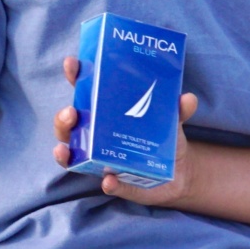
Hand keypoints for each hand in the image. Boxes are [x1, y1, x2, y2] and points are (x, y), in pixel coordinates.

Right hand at [52, 54, 199, 206]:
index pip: (84, 91)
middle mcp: (94, 136)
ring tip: (65, 148)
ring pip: (72, 156)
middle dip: (62, 119)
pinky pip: (108, 184)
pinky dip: (109, 183)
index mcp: (104, 112)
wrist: (180, 173)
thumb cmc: (165, 137)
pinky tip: (109, 180)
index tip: (71, 63)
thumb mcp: (172, 118)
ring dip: (65, 151)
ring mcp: (100, 160)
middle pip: (67, 126)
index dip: (75, 77)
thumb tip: (187, 99)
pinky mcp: (116, 182)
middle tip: (71, 112)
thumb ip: (178, 109)